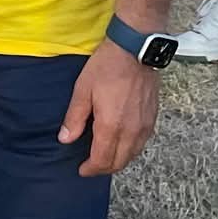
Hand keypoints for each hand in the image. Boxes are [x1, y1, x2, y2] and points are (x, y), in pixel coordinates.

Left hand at [57, 39, 161, 176]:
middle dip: (104, 168)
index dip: (91, 169)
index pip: (102, 160)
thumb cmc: (108, 66)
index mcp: (111, 126)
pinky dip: (131, 149)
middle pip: (119, 162)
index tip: (82, 169)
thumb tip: (65, 139)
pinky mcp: (152, 117)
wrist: (135, 49)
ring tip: (105, 156)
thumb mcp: (83, 90)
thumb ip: (75, 118)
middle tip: (92, 166)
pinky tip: (122, 143)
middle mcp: (131, 131)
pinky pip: (142, 143)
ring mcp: (144, 125)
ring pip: (133, 155)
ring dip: (119, 160)